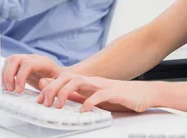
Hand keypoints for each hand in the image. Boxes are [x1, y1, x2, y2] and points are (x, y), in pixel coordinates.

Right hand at [2, 54, 62, 92]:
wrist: (59, 75)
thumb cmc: (60, 80)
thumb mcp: (60, 83)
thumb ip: (52, 83)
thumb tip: (41, 82)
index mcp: (43, 62)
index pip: (27, 64)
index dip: (20, 77)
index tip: (19, 91)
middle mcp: (33, 58)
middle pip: (15, 59)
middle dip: (9, 75)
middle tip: (10, 89)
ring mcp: (26, 60)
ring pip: (10, 60)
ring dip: (5, 75)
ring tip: (8, 89)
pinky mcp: (20, 65)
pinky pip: (8, 65)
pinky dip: (4, 75)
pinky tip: (7, 85)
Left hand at [36, 72, 158, 112]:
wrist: (146, 93)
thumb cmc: (123, 97)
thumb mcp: (97, 97)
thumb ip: (81, 96)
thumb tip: (63, 98)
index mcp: (89, 82)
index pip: (65, 78)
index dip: (50, 86)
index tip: (39, 97)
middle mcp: (95, 81)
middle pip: (68, 77)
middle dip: (52, 88)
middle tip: (44, 102)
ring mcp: (104, 85)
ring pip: (79, 82)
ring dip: (65, 93)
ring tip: (57, 105)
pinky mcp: (115, 93)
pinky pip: (99, 95)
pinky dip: (89, 102)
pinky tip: (83, 109)